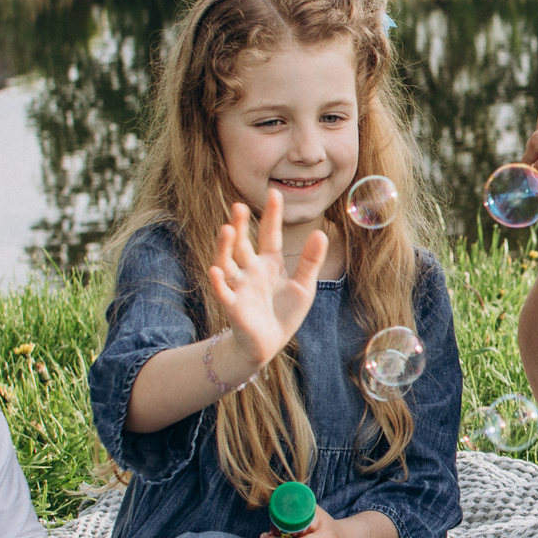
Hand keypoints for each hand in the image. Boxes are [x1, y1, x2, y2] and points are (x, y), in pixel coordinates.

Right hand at [204, 191, 326, 366]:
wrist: (268, 344)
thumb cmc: (284, 313)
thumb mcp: (303, 286)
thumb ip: (310, 261)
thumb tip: (320, 233)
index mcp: (270, 263)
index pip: (269, 234)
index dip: (271, 215)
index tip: (274, 193)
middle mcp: (251, 271)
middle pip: (242, 244)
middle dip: (240, 226)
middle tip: (238, 206)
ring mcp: (240, 287)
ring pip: (228, 263)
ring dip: (225, 247)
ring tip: (226, 230)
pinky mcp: (234, 307)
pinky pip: (224, 292)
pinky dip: (220, 282)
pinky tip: (217, 270)